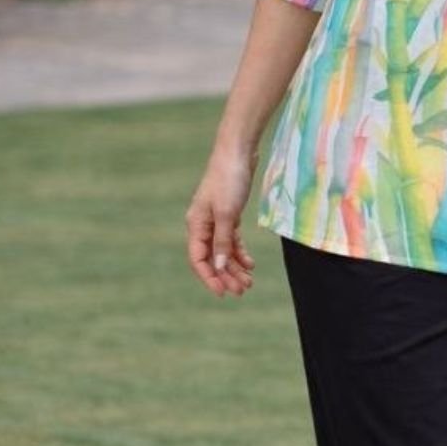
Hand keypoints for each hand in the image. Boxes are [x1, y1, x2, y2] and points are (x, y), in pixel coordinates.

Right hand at [185, 145, 257, 298]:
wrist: (238, 151)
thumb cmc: (229, 179)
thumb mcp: (227, 213)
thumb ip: (222, 241)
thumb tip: (217, 267)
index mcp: (196, 225)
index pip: (198, 259)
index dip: (209, 278)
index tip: (223, 293)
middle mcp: (203, 225)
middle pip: (212, 258)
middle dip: (226, 276)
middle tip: (243, 290)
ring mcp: (216, 219)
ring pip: (223, 251)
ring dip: (234, 267)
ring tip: (249, 282)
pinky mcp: (228, 214)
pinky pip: (231, 240)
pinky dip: (240, 253)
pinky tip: (250, 264)